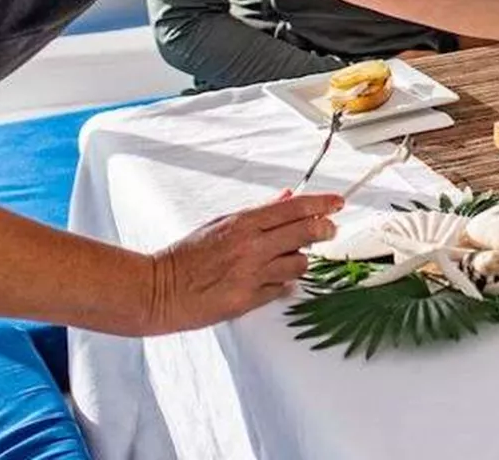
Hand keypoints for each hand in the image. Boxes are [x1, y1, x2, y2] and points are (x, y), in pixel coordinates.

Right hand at [143, 192, 341, 334]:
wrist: (159, 290)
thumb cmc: (185, 256)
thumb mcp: (220, 223)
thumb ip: (258, 212)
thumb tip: (287, 196)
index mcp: (243, 224)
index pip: (295, 208)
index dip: (322, 204)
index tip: (338, 202)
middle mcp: (251, 247)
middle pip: (306, 233)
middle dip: (324, 229)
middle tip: (330, 229)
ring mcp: (251, 275)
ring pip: (299, 264)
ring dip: (298, 261)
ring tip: (285, 259)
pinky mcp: (248, 300)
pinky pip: (281, 290)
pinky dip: (281, 285)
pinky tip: (270, 280)